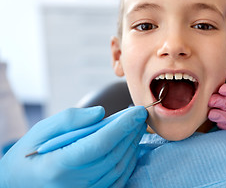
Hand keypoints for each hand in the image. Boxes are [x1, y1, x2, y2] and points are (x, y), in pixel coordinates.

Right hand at [0, 105, 146, 186]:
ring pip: (119, 168)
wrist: (18, 184)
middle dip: (131, 133)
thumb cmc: (28, 155)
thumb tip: (101, 113)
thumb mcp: (42, 130)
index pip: (100, 143)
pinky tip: (130, 146)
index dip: (123, 126)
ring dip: (132, 145)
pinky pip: (118, 180)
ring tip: (137, 127)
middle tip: (140, 116)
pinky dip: (128, 162)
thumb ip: (71, 120)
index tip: (137, 112)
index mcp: (60, 165)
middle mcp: (75, 183)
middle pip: (114, 155)